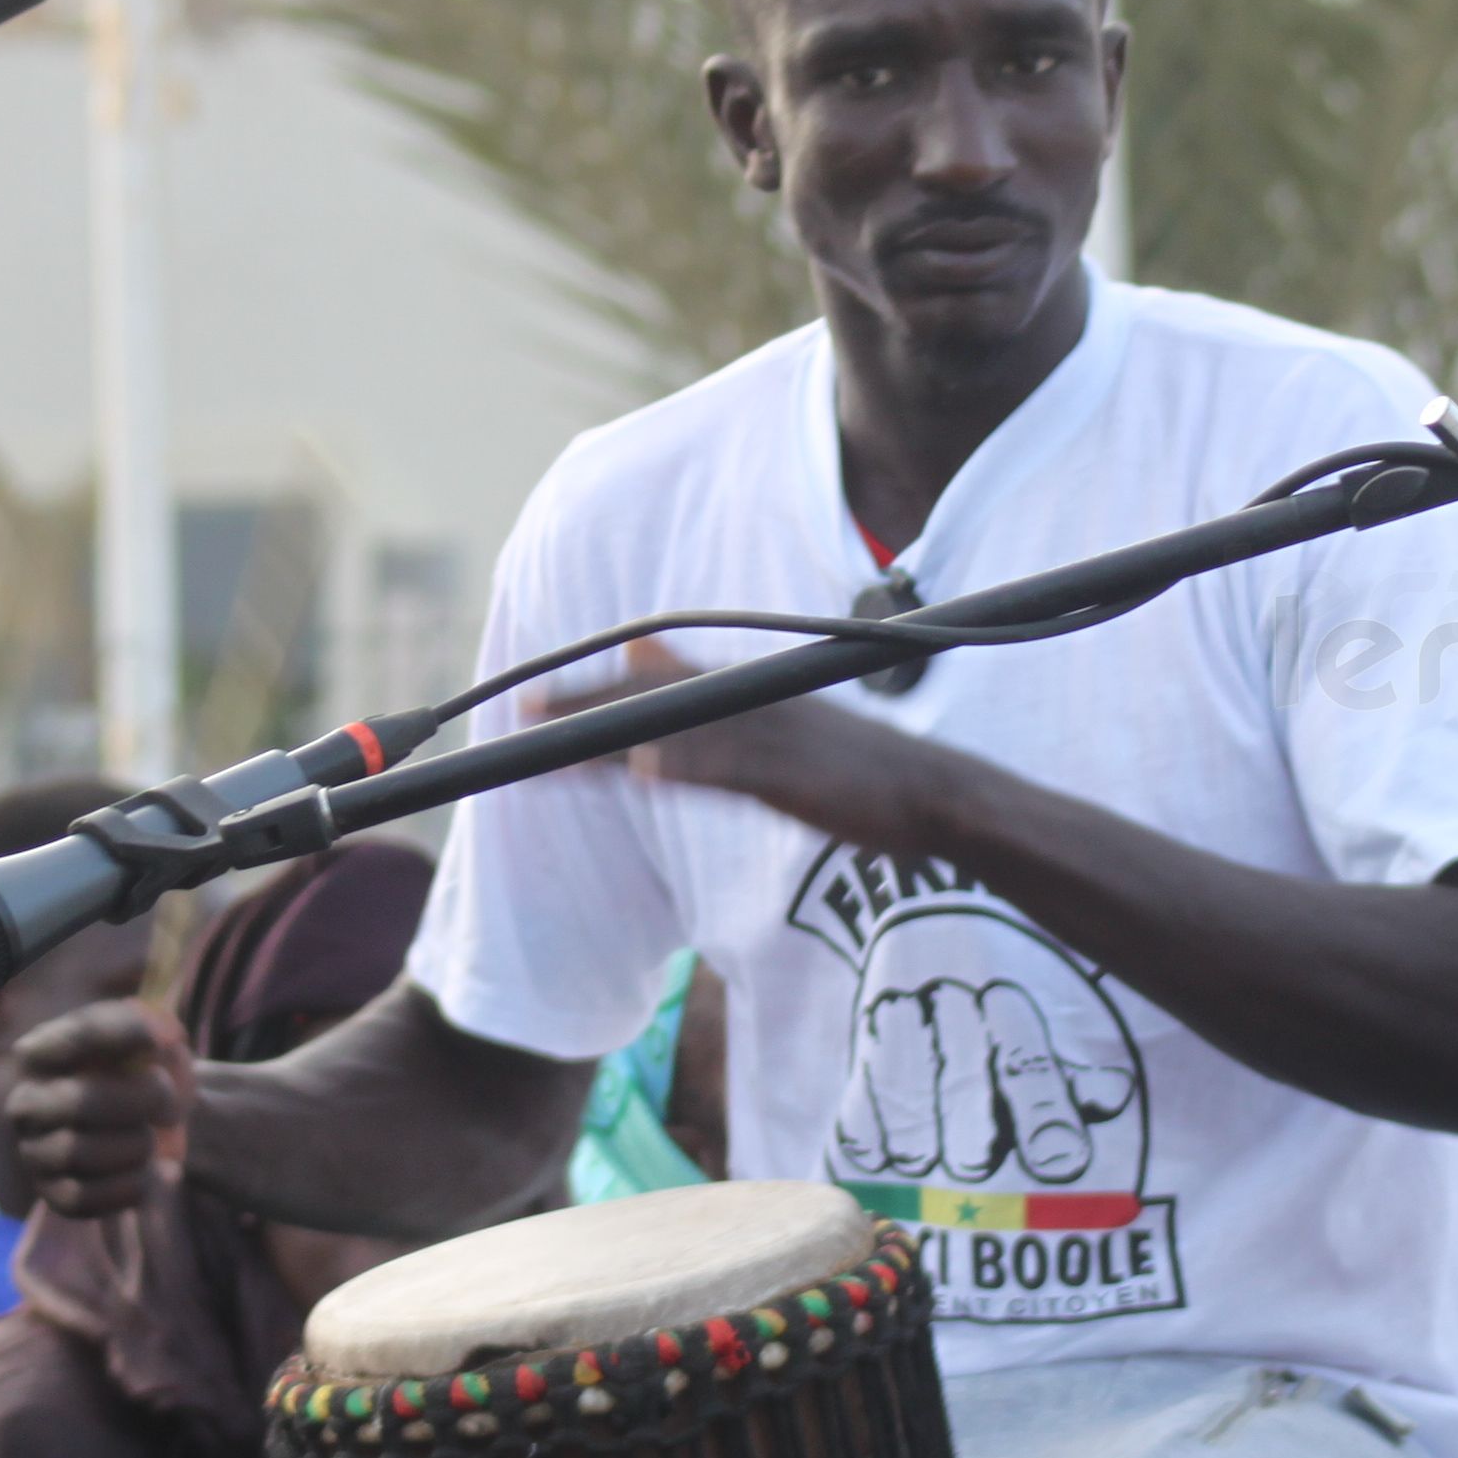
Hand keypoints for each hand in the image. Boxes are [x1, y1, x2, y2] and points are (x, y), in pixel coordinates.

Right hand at [4, 997, 195, 1220]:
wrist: (152, 1123)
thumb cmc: (143, 1071)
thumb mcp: (151, 1036)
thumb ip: (153, 1025)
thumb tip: (162, 1039)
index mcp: (41, 1052)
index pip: (78, 1037)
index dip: (128, 1035)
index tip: (165, 1041)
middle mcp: (26, 1102)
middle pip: (79, 1103)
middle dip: (143, 1101)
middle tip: (167, 1103)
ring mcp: (32, 1152)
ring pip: (80, 1154)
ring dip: (137, 1146)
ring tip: (150, 1138)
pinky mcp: (51, 1194)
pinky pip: (86, 1199)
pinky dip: (131, 1186)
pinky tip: (145, 1170)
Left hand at [544, 661, 951, 852]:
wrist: (937, 794)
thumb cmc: (863, 773)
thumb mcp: (790, 730)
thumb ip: (726, 708)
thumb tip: (660, 662)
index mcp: (753, 695)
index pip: (660, 686)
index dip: (597, 694)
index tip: (539, 704)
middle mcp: (754, 704)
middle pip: (654, 700)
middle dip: (586, 709)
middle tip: (521, 715)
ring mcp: (772, 737)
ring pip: (677, 732)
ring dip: (613, 737)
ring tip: (553, 744)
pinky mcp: (791, 776)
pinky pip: (727, 770)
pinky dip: (685, 768)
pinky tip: (640, 772)